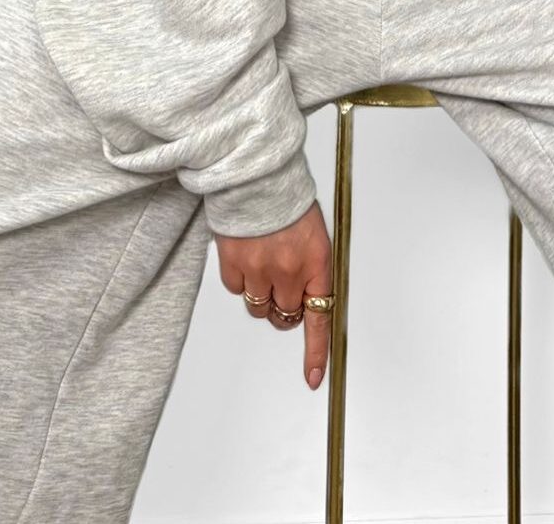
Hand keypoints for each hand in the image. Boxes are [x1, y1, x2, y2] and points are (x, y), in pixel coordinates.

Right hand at [214, 200, 333, 391]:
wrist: (258, 174)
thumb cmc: (288, 201)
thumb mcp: (314, 235)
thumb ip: (310, 270)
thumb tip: (303, 299)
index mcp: (317, 262)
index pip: (320, 318)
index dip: (315, 352)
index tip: (313, 378)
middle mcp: (290, 270)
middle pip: (284, 315)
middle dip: (283, 305)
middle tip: (280, 280)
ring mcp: (260, 269)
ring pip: (258, 307)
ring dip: (261, 293)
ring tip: (262, 261)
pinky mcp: (234, 263)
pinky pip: (236, 290)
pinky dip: (240, 278)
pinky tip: (246, 253)